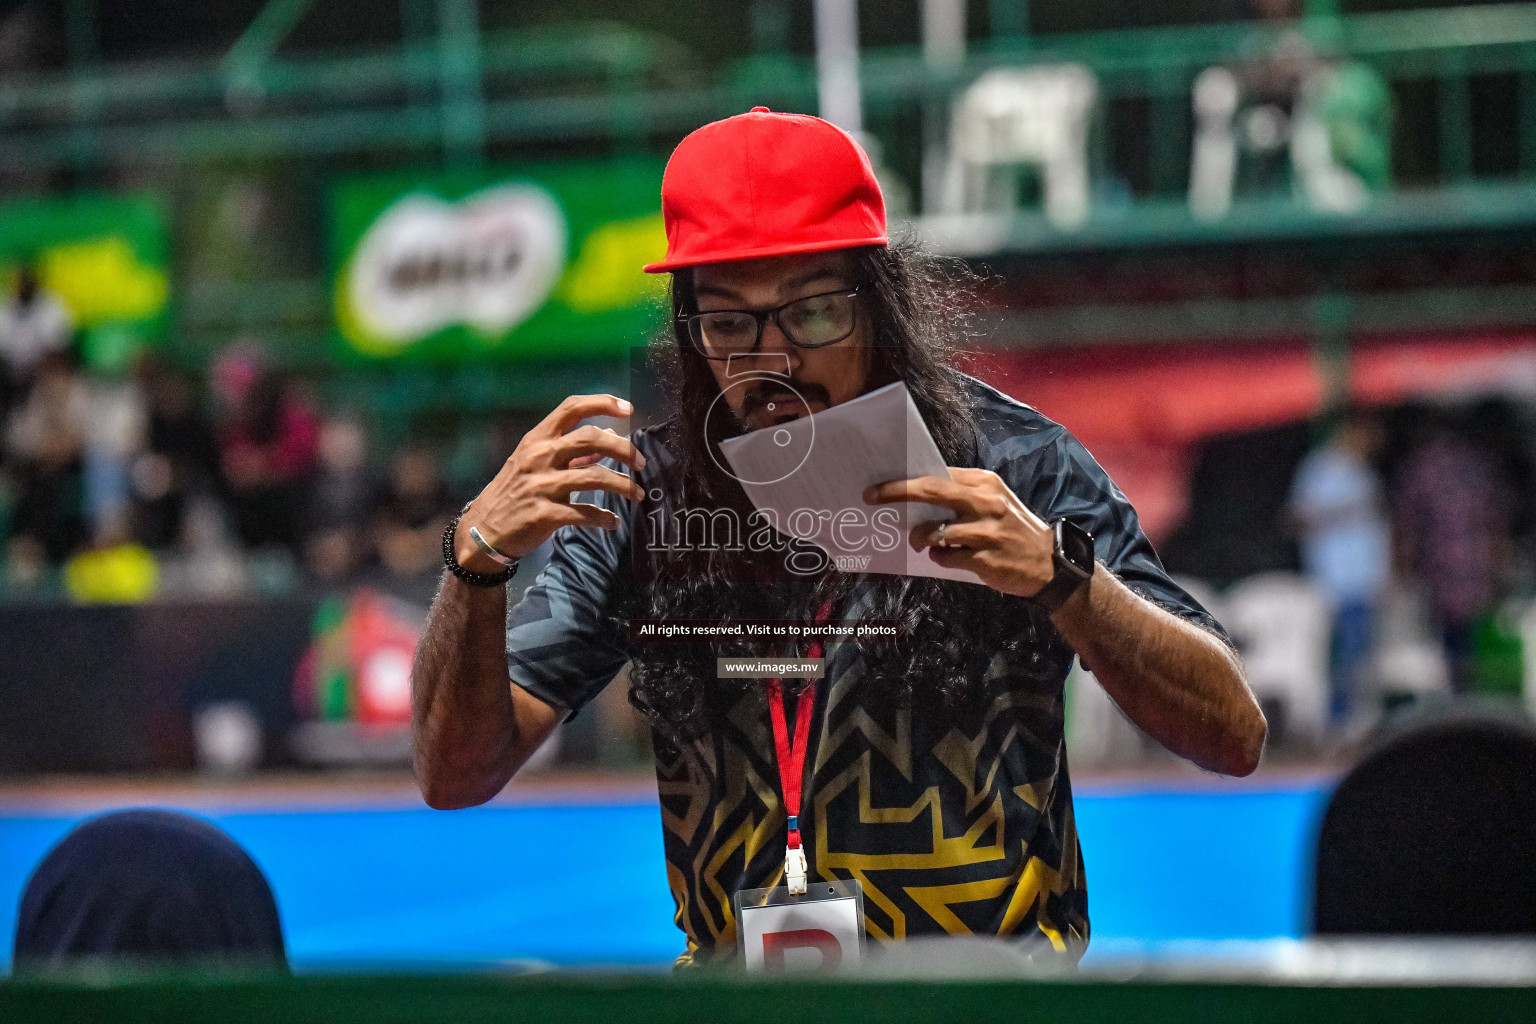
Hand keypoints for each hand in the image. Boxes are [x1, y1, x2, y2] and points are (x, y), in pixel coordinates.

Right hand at [455, 394, 645, 573]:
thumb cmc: (516, 493)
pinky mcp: (543, 514)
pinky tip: (612, 522)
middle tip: (641, 463)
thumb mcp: (538, 464)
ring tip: (637, 495)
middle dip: (623, 449)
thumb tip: (610, 434)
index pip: (571, 408)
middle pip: (590, 438)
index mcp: (538, 439)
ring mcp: (540, 485)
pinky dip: (603, 518)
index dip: (602, 403)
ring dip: (623, 486)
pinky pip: (583, 514)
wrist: (483, 530)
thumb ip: (575, 451)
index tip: (628, 409)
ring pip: (594, 477)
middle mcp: (539, 456)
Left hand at [863, 467, 1055, 598]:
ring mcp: (986, 531)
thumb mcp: (993, 502)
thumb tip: (916, 495)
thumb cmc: (1012, 529)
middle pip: (932, 490)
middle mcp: (986, 502)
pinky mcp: (986, 558)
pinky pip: (946, 557)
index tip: (878, 486)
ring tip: (920, 542)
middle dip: (897, 493)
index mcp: (984, 483)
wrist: (1047, 563)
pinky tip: (946, 556)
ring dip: (920, 537)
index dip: (904, 480)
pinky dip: (939, 557)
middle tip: (872, 498)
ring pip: (935, 530)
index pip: (937, 474)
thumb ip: (961, 496)